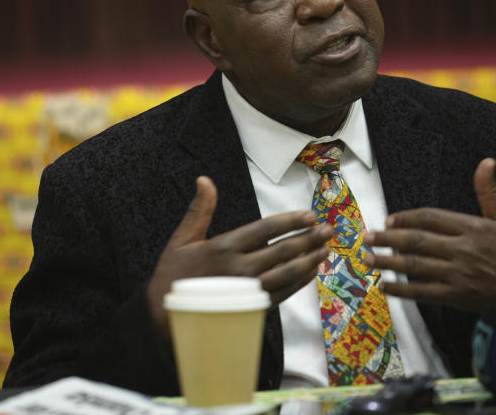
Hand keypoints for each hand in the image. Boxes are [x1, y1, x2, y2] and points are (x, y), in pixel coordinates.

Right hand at [147, 176, 331, 341]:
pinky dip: (300, 282)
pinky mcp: (252, 308)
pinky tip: (311, 272)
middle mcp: (241, 268)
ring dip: (310, 260)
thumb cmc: (173, 274)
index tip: (311, 215)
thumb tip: (204, 180)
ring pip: (288, 273)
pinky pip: (283, 293)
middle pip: (284, 250)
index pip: (267, 229)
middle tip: (329, 230)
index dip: (292, 221)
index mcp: (225, 246)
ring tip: (326, 249)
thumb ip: (199, 209)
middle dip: (310, 238)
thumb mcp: (181, 238)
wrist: (166, 316)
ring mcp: (249, 291)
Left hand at [362, 158, 495, 314]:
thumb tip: (487, 161)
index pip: (431, 218)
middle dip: (387, 238)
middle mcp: (463, 250)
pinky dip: (402, 290)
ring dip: (387, 262)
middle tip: (365, 236)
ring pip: (415, 266)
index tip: (389, 219)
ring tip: (367, 258)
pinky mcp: (458, 297)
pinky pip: (424, 292)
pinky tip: (385, 286)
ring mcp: (459, 274)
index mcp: (474, 227)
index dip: (407, 217)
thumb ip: (490, 192)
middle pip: (416, 241)